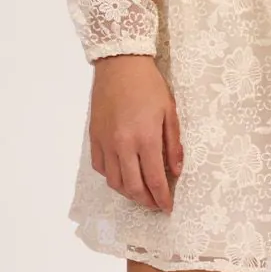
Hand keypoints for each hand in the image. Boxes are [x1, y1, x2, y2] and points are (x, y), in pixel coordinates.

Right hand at [88, 55, 183, 212]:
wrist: (120, 64)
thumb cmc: (148, 85)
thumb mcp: (169, 112)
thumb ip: (173, 145)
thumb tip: (176, 171)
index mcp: (145, 138)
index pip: (155, 179)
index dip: (162, 198)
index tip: (167, 207)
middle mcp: (123, 144)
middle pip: (133, 187)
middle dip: (146, 201)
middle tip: (155, 204)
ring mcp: (106, 142)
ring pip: (114, 181)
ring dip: (128, 193)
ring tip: (140, 193)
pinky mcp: (94, 137)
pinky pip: (101, 167)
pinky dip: (112, 177)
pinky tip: (123, 175)